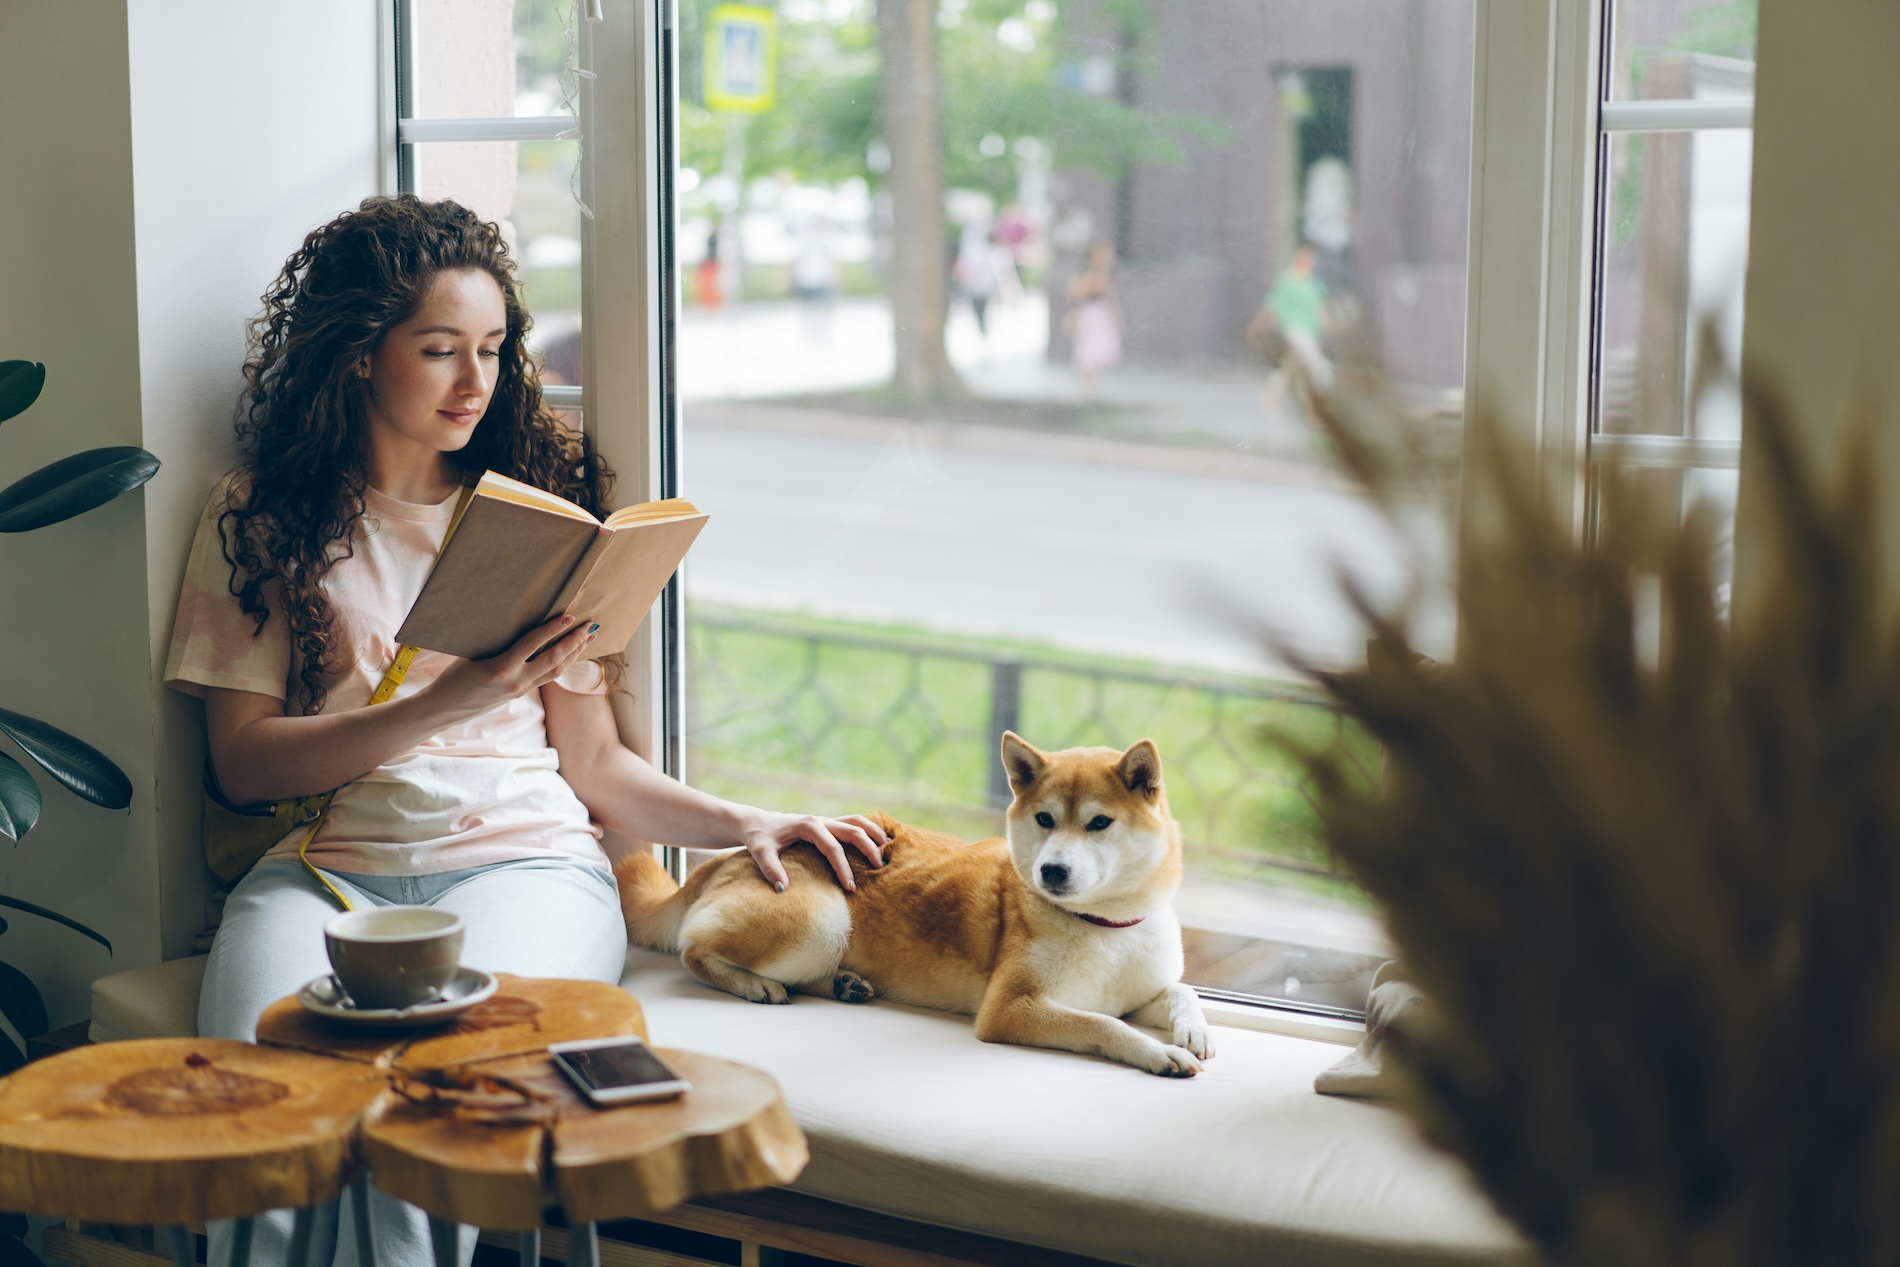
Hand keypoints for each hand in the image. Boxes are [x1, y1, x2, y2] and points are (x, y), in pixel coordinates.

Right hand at [423, 614, 594, 721]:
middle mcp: (515, 682)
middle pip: (554, 659)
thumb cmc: (453, 677)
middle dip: (575, 642)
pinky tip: (571, 654)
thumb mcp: (474, 654)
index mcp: (500, 668)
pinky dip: (562, 663)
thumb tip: (524, 624)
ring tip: (589, 638)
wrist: (444, 708)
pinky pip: (547, 676)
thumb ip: (500, 643)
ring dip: (575, 653)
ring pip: (556, 671)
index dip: (552, 629)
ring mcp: (520, 690)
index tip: (569, 616)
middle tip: (591, 626)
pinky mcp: (521, 694)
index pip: (533, 644)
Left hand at [738, 810, 888, 892]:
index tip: (851, 887)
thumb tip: (782, 889)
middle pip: (853, 830)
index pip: (832, 848)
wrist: (756, 823)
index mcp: (808, 825)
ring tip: (888, 849)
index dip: (843, 868)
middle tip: (880, 869)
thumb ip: (770, 869)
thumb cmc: (759, 838)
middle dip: (868, 848)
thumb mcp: (759, 852)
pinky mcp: (827, 824)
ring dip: (874, 833)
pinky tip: (878, 841)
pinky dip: (867, 830)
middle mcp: (820, 820)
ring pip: (857, 821)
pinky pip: (852, 824)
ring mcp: (825, 821)